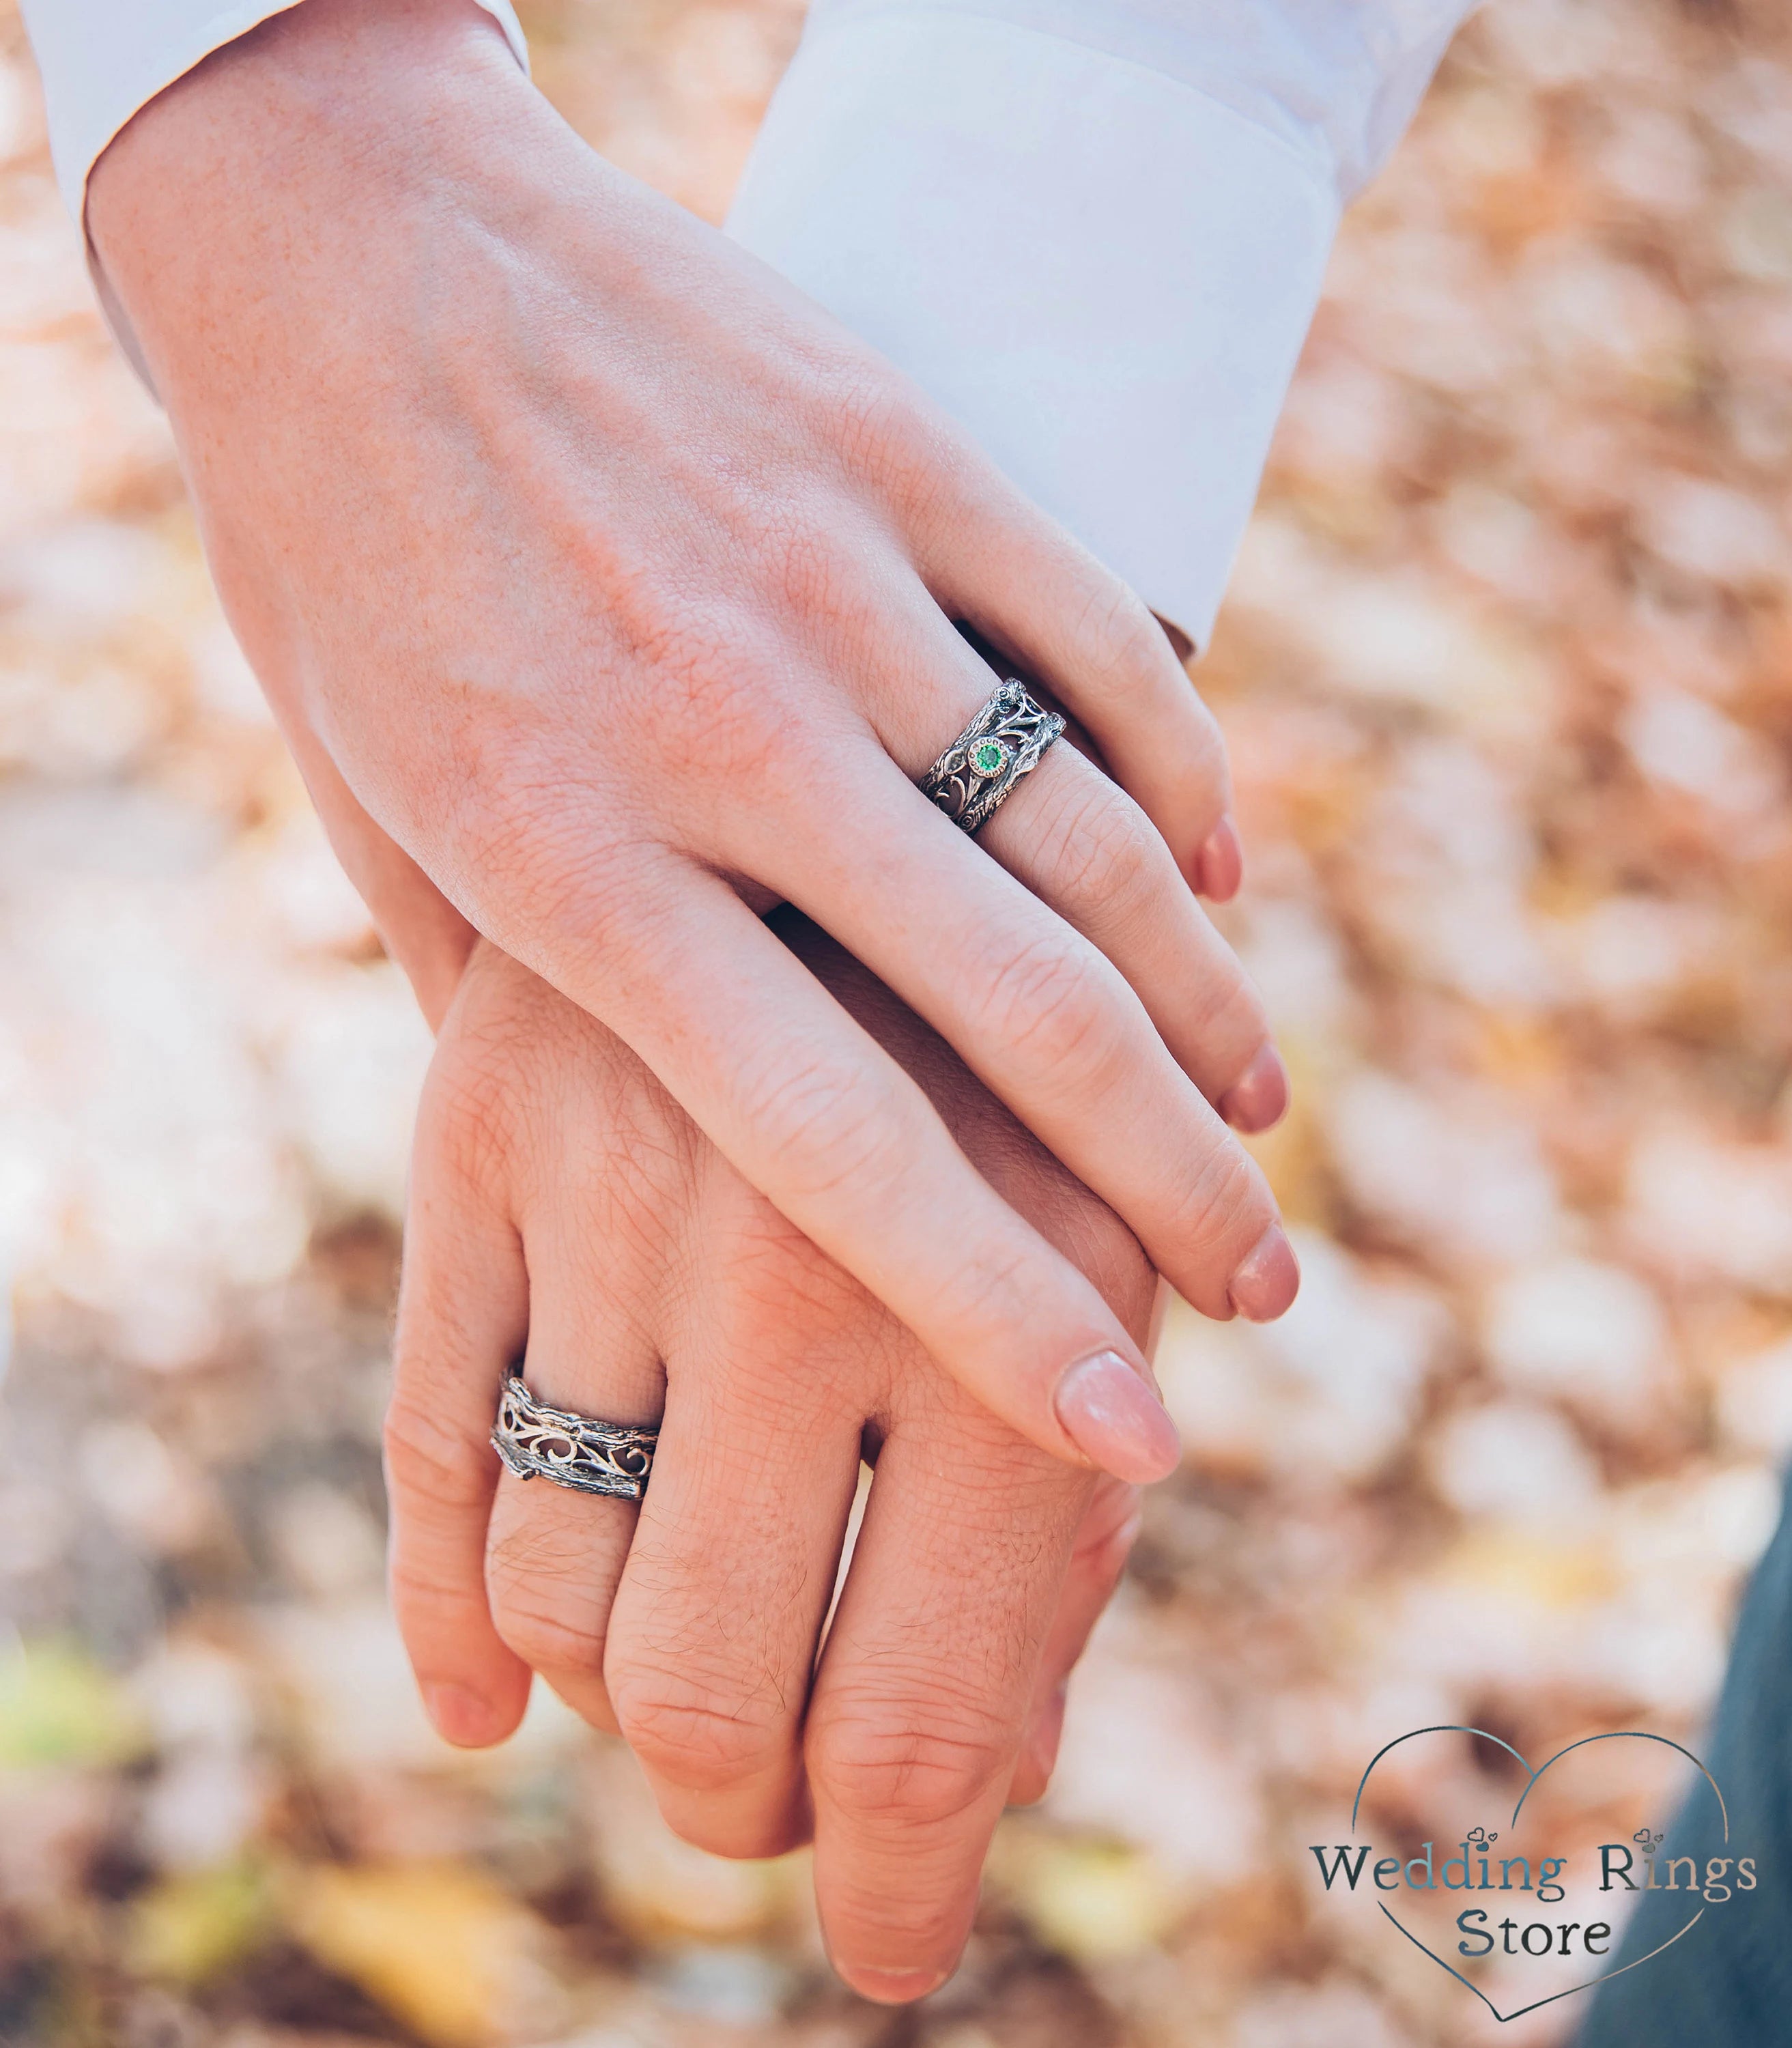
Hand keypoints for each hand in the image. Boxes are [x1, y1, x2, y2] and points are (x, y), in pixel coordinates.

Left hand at [86, 0, 1295, 1483]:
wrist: (341, 241)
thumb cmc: (340, 560)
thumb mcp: (379, 814)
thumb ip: (513, 998)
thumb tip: (617, 1165)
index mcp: (571, 862)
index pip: (837, 1146)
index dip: (1000, 1310)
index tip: (1126, 1437)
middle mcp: (724, 735)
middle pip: (1021, 1011)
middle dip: (1172, 1183)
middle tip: (1263, 1291)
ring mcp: (829, 579)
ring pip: (1091, 833)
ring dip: (1205, 1001)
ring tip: (1257, 1117)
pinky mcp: (898, 449)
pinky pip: (1094, 638)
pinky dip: (1182, 771)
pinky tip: (1220, 879)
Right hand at [387, 927, 1156, 1999]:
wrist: (874, 779)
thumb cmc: (1030, 1054)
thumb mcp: (1114, 1267)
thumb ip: (1057, 1520)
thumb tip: (984, 1775)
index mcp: (1022, 1307)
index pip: (931, 1725)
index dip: (906, 1887)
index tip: (891, 1945)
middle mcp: (798, 1261)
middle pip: (713, 1698)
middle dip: (747, 1806)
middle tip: (777, 1807)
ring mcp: (612, 1197)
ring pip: (556, 1602)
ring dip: (617, 1708)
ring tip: (687, 1696)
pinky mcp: (477, 1135)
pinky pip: (421, 1444)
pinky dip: (443, 1616)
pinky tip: (477, 1704)